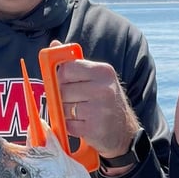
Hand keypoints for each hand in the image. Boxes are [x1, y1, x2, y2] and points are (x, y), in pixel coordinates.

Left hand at [53, 42, 139, 160]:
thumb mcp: (96, 78)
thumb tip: (54, 45)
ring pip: (64, 108)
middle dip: (62, 98)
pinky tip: (83, 125)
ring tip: (80, 114)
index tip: (66, 84)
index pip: (67, 69)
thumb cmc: (105, 101)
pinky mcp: (95, 129)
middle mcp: (104, 89)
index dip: (61, 78)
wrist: (124, 132)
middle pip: (62, 90)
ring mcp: (100, 110)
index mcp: (103, 71)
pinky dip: (71, 127)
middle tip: (75, 102)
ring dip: (66, 113)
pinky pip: (69, 125)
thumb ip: (74, 63)